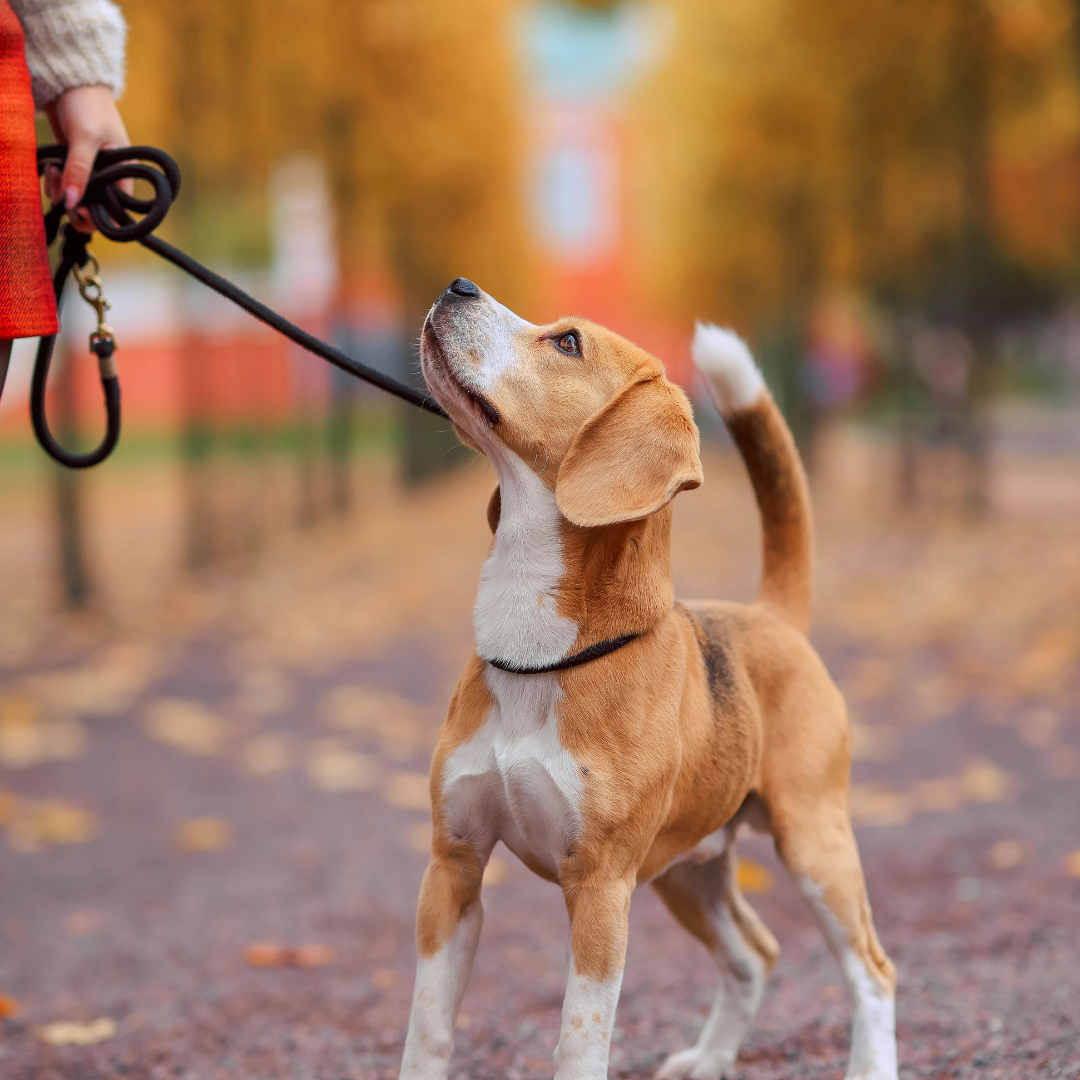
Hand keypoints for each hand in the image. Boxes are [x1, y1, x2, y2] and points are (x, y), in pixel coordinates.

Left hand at [44, 85, 130, 233]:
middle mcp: (109, 178)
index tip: (77, 208)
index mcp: (123, 176)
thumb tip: (71, 203)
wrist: (71, 80)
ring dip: (59, 193)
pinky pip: (64, 187)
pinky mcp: (73, 166)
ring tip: (53, 172)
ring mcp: (89, 173)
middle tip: (61, 191)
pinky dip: (54, 184)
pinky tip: (51, 169)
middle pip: (94, 210)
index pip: (117, 213)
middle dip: (74, 206)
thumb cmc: (88, 105)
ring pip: (75, 200)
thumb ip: (79, 171)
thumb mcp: (85, 138)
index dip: (98, 218)